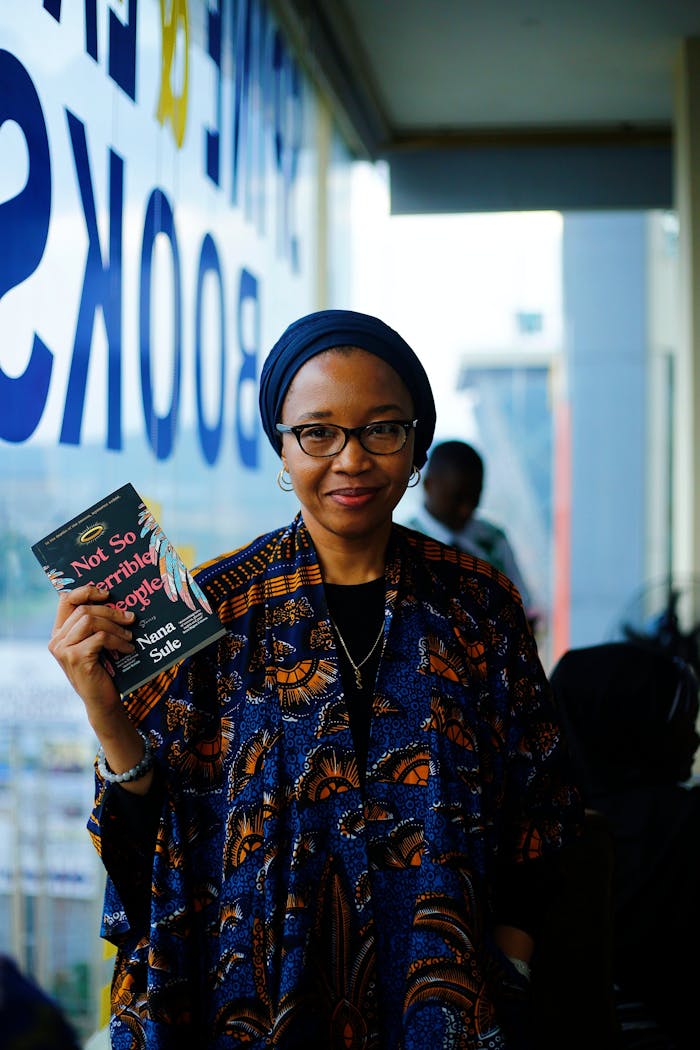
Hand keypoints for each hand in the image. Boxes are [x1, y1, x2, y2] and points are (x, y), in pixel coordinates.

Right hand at [48, 584, 134, 732]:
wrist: (102, 701)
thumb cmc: (102, 670)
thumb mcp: (95, 644)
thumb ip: (96, 624)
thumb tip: (116, 599)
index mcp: (60, 632)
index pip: (66, 600)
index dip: (86, 591)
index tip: (107, 594)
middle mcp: (56, 639)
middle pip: (84, 609)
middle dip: (111, 611)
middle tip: (131, 618)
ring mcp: (63, 649)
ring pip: (91, 621)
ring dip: (116, 626)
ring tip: (130, 637)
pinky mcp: (75, 657)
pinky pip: (100, 637)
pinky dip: (118, 641)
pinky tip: (127, 649)